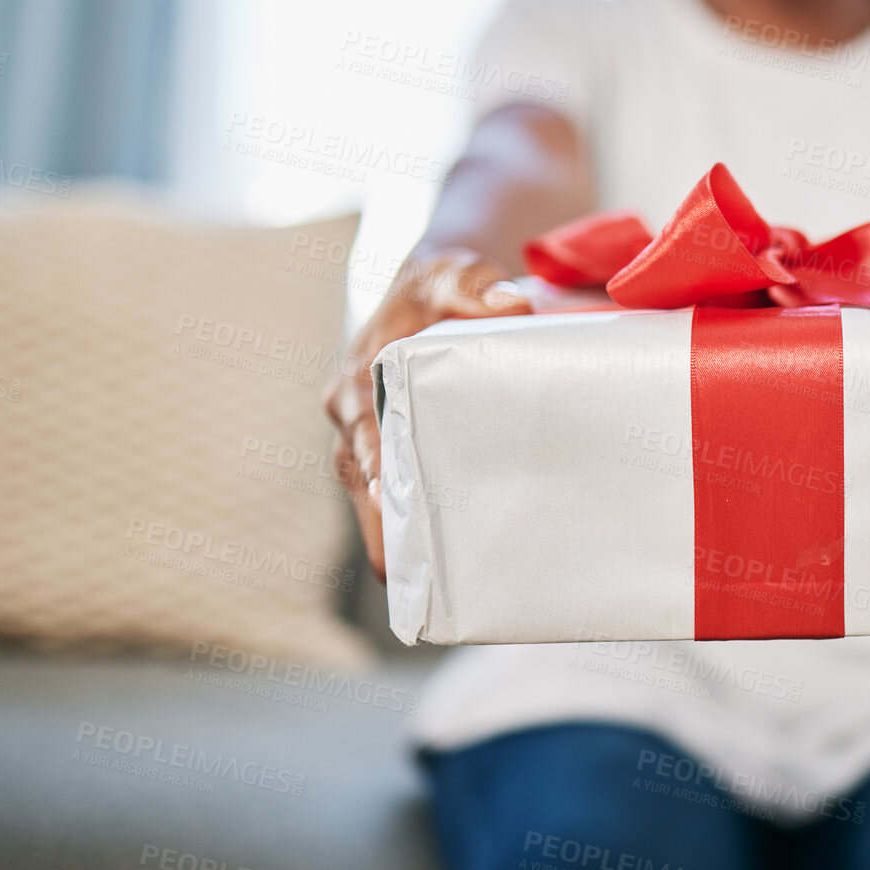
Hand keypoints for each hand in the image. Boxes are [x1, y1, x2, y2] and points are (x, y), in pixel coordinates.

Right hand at [323, 248, 529, 580]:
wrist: (439, 293)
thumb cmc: (442, 286)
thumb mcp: (455, 274)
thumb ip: (476, 286)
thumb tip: (511, 306)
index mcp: (359, 382)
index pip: (363, 437)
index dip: (377, 476)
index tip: (395, 513)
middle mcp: (358, 422)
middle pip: (369, 490)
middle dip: (393, 533)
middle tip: (427, 581)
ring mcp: (376, 448)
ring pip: (383, 508)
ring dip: (410, 545)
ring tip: (446, 595)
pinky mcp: (402, 463)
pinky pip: (407, 505)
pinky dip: (427, 535)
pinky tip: (461, 573)